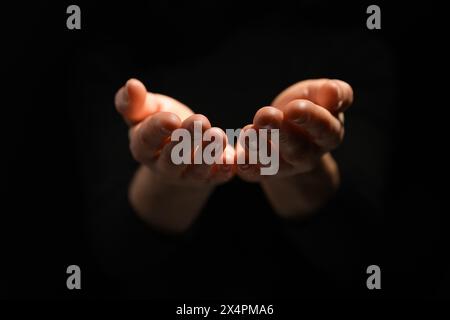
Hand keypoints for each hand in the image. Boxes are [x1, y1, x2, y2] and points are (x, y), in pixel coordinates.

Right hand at [115, 79, 234, 187]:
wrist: (181, 148)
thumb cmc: (161, 122)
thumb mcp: (146, 110)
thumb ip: (135, 102)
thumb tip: (131, 84)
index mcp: (143, 148)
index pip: (147, 140)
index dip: (158, 129)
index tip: (172, 118)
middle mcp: (164, 167)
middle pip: (172, 159)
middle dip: (186, 140)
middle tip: (200, 121)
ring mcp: (187, 176)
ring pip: (197, 170)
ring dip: (208, 154)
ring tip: (218, 134)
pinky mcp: (209, 178)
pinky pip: (218, 176)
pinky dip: (225, 169)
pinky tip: (231, 157)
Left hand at [236, 79, 352, 181]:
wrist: (288, 129)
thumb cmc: (308, 106)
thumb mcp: (321, 95)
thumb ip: (334, 93)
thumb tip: (333, 91)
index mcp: (328, 135)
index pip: (324, 129)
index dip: (311, 119)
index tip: (294, 108)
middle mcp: (307, 155)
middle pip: (296, 148)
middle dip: (280, 133)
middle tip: (265, 116)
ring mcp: (284, 166)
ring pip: (272, 162)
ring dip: (258, 147)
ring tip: (248, 130)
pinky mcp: (261, 172)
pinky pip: (252, 172)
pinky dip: (244, 165)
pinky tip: (236, 155)